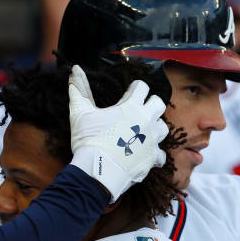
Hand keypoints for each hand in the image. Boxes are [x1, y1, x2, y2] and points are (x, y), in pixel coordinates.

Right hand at [69, 65, 167, 201]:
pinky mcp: (152, 158)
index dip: (135, 88)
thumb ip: (80, 90)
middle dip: (151, 103)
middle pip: (159, 104)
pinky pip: (161, 155)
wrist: (98, 171)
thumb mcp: (80, 113)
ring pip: (164, 128)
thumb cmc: (89, 140)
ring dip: (155, 127)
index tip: (128, 93)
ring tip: (143, 131)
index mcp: (132, 107)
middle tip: (139, 109)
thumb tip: (75, 69)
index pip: (142, 87)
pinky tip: (145, 155)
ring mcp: (152, 140)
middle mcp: (146, 121)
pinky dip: (155, 154)